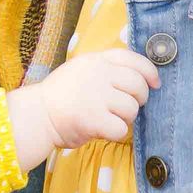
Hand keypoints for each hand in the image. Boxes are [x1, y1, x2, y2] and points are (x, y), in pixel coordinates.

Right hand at [7, 48, 158, 166]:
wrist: (37, 115)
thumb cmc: (60, 96)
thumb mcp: (81, 70)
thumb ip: (106, 70)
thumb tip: (141, 79)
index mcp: (96, 60)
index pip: (134, 59)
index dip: (150, 72)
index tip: (155, 83)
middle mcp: (98, 74)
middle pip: (138, 85)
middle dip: (140, 99)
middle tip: (127, 107)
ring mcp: (96, 96)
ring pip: (132, 109)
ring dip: (125, 118)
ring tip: (108, 119)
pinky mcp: (94, 119)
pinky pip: (121, 128)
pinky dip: (115, 133)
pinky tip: (102, 130)